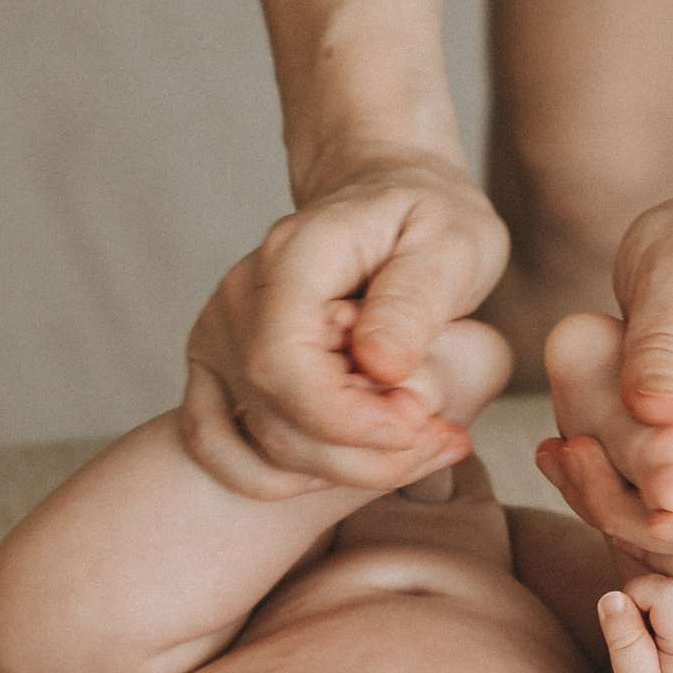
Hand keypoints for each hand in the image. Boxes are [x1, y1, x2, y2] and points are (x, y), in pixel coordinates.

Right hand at [179, 158, 509, 499]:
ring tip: (420, 441)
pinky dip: (292, 476)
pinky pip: (223, 450)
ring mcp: (219, 336)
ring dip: (344, 471)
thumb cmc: (426, 217)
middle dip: (365, 455)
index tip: (419, 423)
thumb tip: (380, 365)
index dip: (348, 420)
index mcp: (292, 258)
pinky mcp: (219, 369)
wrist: (385, 196)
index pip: (284, 365)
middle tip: (443, 435)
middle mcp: (239, 298)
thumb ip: (415, 301)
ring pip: (258, 448)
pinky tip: (358, 459)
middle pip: (274, 420)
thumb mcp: (453, 241)